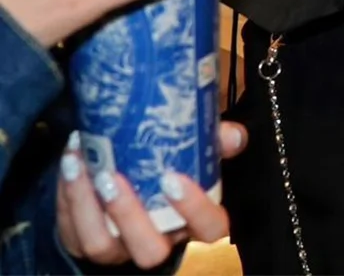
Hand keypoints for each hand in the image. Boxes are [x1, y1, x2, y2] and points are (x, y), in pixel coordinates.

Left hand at [57, 121, 246, 267]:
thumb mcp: (195, 155)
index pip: (209, 229)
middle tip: (112, 177)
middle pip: (148, 251)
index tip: (173, 178)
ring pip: (100, 244)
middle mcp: (157, 242)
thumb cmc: (167, 170)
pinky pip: (71, 229)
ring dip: (86, 205)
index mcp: (191, 222)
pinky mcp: (83, 242)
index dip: (195, 210)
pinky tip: (71, 161)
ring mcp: (117, 248)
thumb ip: (215, 144)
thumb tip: (233, 135)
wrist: (128, 182)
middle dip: (128, 216)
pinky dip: (68, 195)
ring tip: (81, 165)